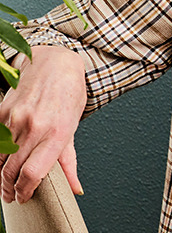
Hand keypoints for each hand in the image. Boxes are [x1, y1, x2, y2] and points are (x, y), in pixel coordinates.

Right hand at [0, 45, 86, 202]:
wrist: (55, 63)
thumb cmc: (68, 95)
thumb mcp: (74, 126)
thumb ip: (69, 161)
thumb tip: (76, 188)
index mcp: (57, 133)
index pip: (33, 173)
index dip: (24, 191)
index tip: (23, 197)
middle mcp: (35, 127)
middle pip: (11, 171)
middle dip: (8, 188)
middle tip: (10, 195)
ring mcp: (15, 119)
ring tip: (4, 181)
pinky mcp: (2, 111)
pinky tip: (0, 160)